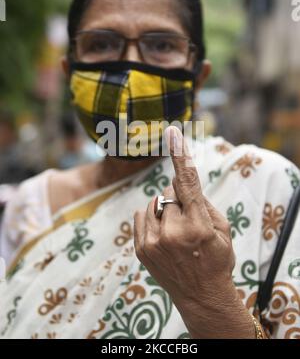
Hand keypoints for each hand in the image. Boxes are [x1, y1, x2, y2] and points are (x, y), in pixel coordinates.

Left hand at [134, 126, 253, 337]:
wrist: (201, 295)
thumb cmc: (217, 258)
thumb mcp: (222, 229)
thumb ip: (202, 201)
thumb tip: (179, 182)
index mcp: (199, 226)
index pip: (188, 182)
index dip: (180, 155)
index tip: (172, 132)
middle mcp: (173, 232)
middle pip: (169, 191)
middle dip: (179, 199)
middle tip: (189, 221)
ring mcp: (154, 242)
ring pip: (155, 202)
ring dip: (165, 209)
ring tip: (176, 232)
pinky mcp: (141, 248)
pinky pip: (142, 214)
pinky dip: (153, 218)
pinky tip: (163, 234)